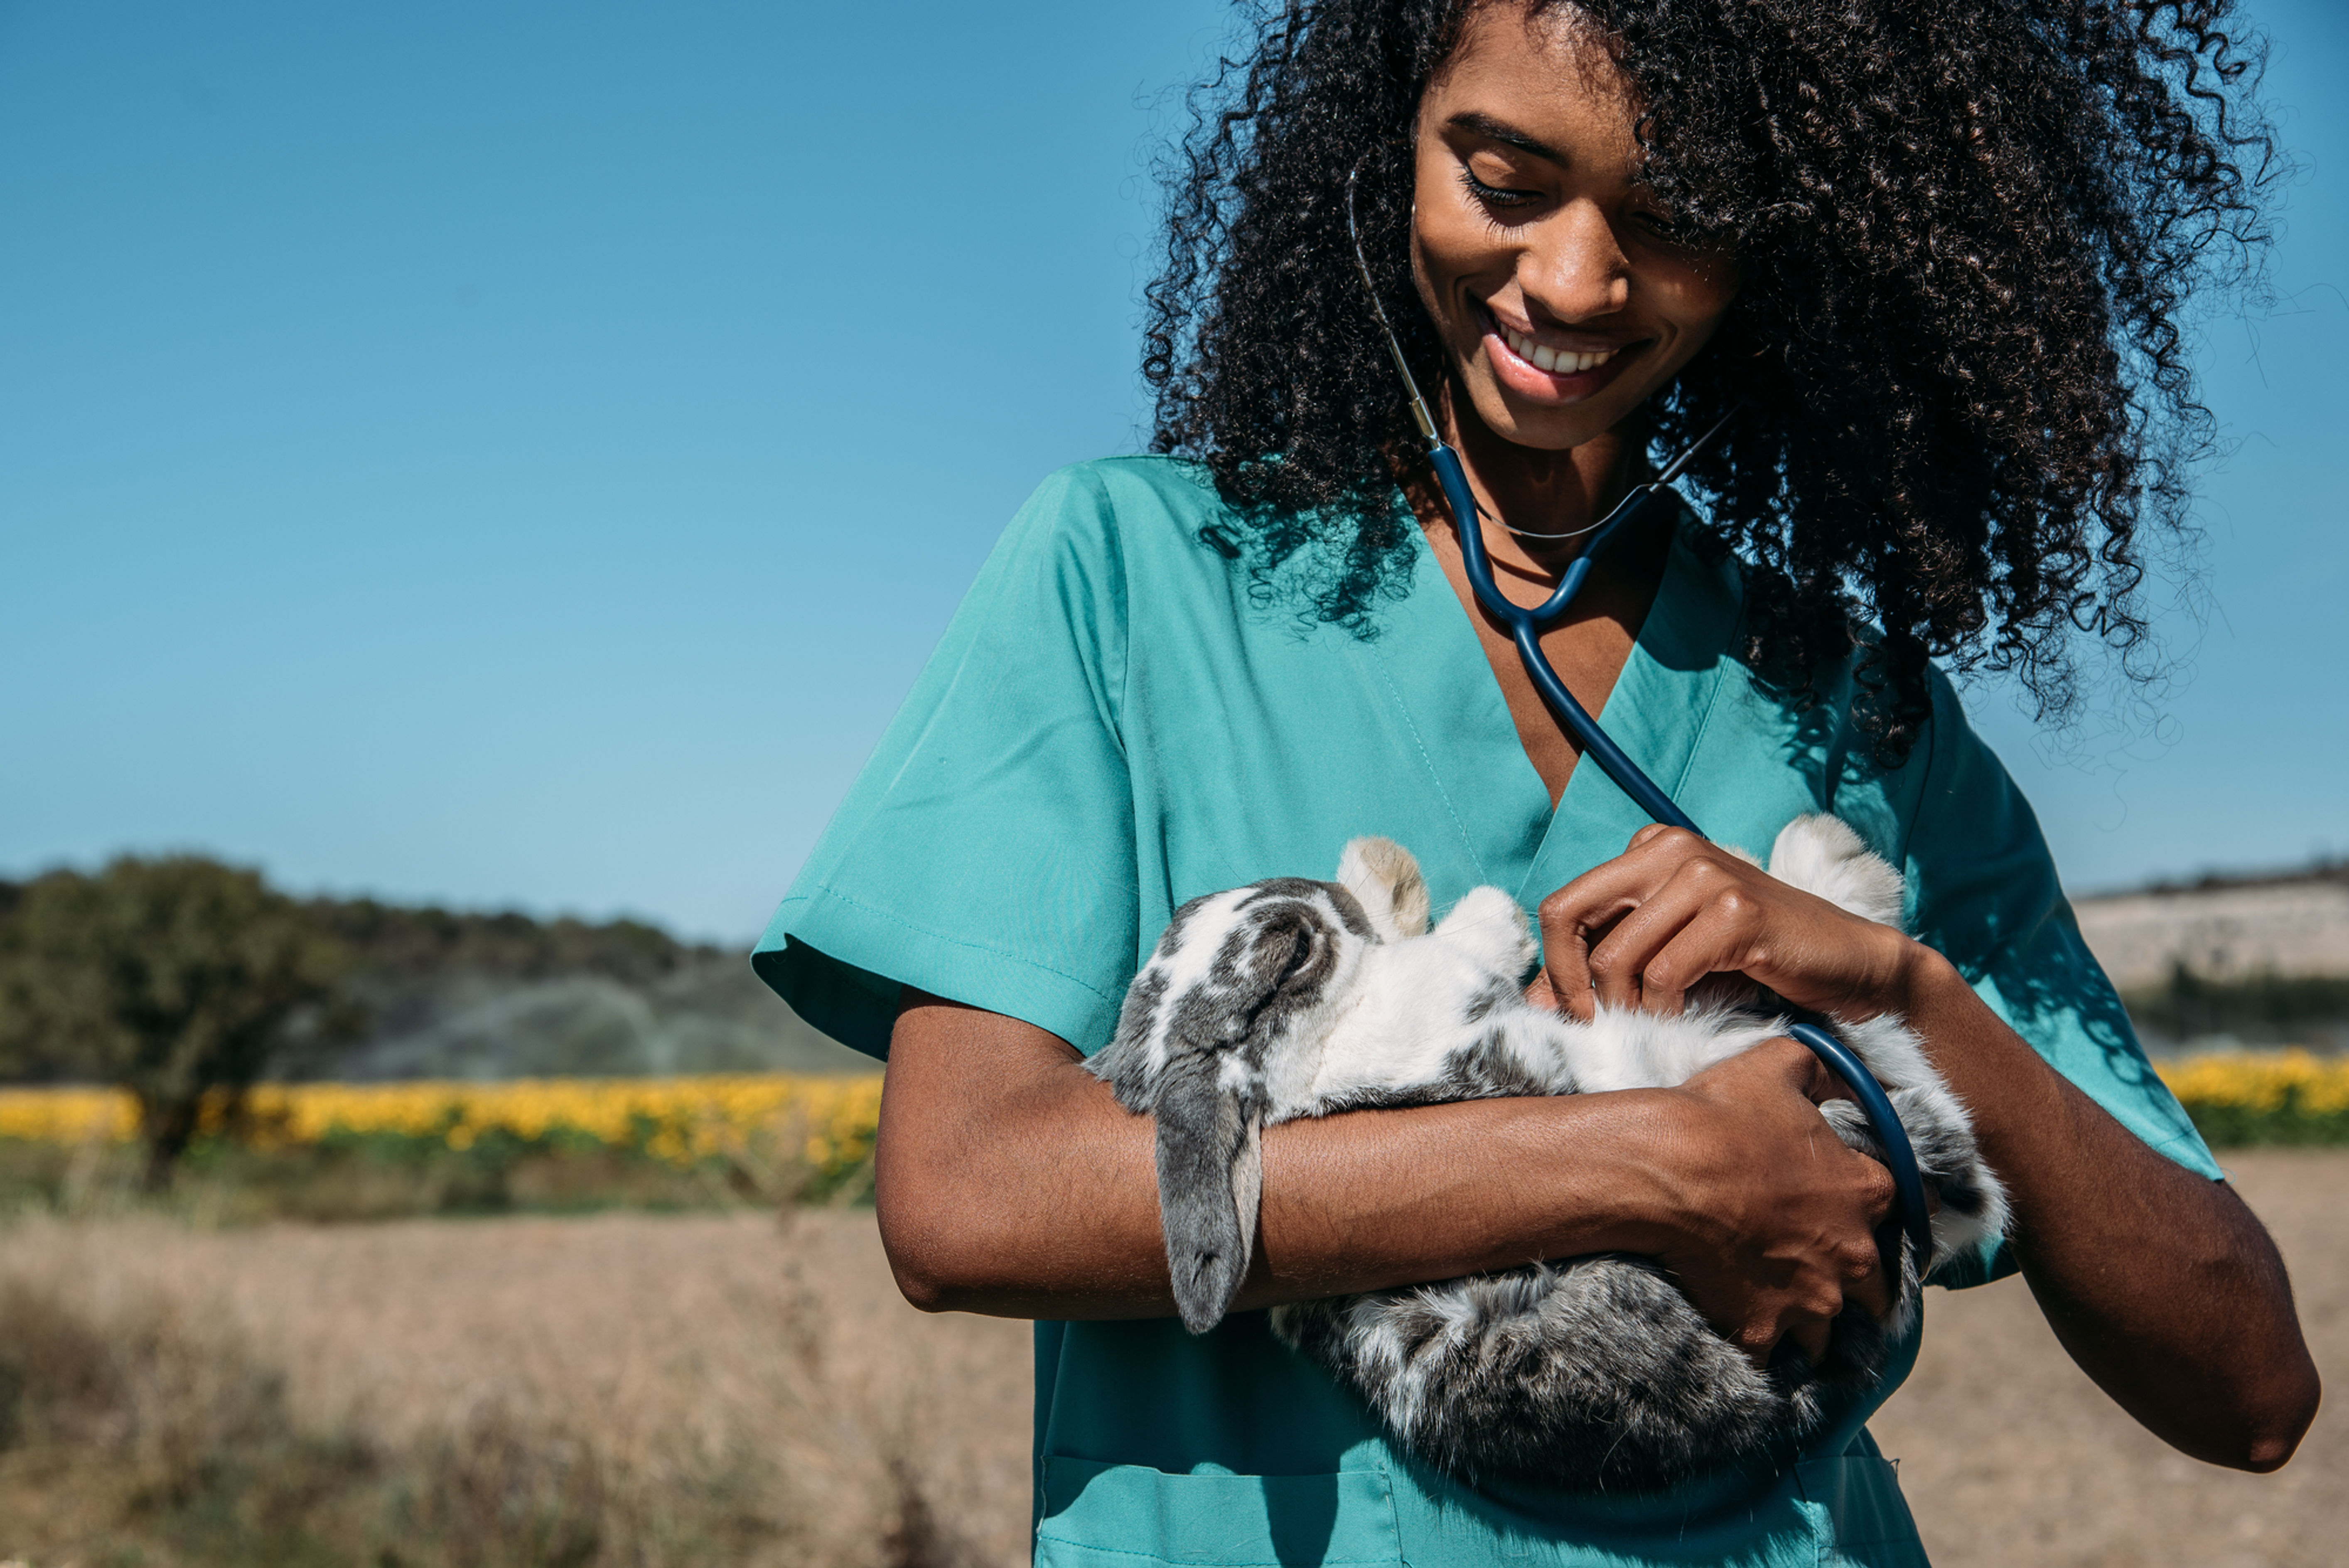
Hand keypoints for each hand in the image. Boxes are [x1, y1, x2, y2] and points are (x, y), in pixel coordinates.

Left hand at [1532, 825, 1921, 1021]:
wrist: (1848, 966)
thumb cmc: (1755, 962)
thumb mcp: (1669, 954)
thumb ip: (1607, 964)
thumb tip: (1536, 1002)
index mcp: (1649, 848)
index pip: (1563, 905)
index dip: (1554, 966)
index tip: (1573, 1013)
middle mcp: (1670, 848)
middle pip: (1569, 916)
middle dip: (1570, 984)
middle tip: (1595, 1028)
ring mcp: (1705, 874)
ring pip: (1616, 955)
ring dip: (1624, 1008)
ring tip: (1651, 1026)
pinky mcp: (1736, 911)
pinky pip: (1664, 974)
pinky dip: (1664, 1010)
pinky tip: (1685, 1019)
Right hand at [1635, 1038, 1897, 1364]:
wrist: (1664, 1171)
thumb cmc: (1722, 1115)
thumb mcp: (1777, 1064)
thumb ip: (1818, 1066)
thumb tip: (1837, 1070)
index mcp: (1864, 1193)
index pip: (1905, 1208)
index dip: (1880, 1209)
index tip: (1859, 1211)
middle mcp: (1850, 1255)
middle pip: (1878, 1290)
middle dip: (1855, 1283)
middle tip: (1820, 1271)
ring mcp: (1809, 1300)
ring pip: (1828, 1331)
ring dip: (1810, 1321)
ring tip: (1779, 1310)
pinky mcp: (1762, 1330)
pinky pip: (1772, 1358)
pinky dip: (1761, 1349)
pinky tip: (1743, 1334)